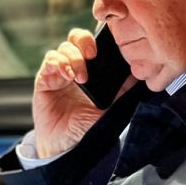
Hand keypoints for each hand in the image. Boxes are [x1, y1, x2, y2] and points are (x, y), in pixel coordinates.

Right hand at [32, 28, 135, 157]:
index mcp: (92, 70)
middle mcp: (75, 67)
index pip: (94, 43)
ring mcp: (59, 73)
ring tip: (80, 78)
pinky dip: (59, 62)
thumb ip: (123, 89)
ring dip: (74, 58)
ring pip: (64, 47)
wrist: (67, 147)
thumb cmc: (89, 127)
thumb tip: (140, 72)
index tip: (108, 47)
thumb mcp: (112, 107)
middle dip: (85, 41)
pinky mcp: (45, 79)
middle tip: (92, 54)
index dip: (100, 38)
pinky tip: (67, 75)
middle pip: (77, 37)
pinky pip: (50, 60)